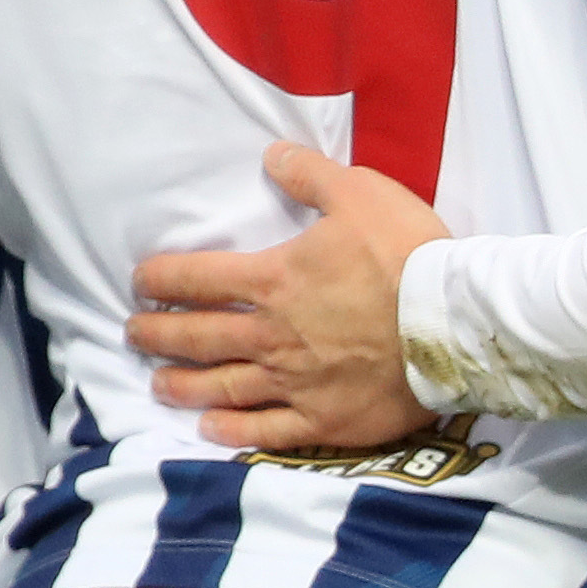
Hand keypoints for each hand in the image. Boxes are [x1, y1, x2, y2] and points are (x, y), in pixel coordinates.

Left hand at [126, 143, 454, 453]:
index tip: (140, 283)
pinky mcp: (323, 420)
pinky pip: (266, 430)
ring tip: (158, 385)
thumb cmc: (407, 254)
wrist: (453, 324)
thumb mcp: (360, 193)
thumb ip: (311, 175)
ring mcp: (294, 382)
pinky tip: (210, 429)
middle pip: (197, 337)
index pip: (197, 279)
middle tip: (133, 334)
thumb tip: (272, 156)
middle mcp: (271, 335)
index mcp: (274, 280)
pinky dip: (233, 431)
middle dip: (157, 334)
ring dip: (182, 385)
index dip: (160, 280)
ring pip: (221, 387)